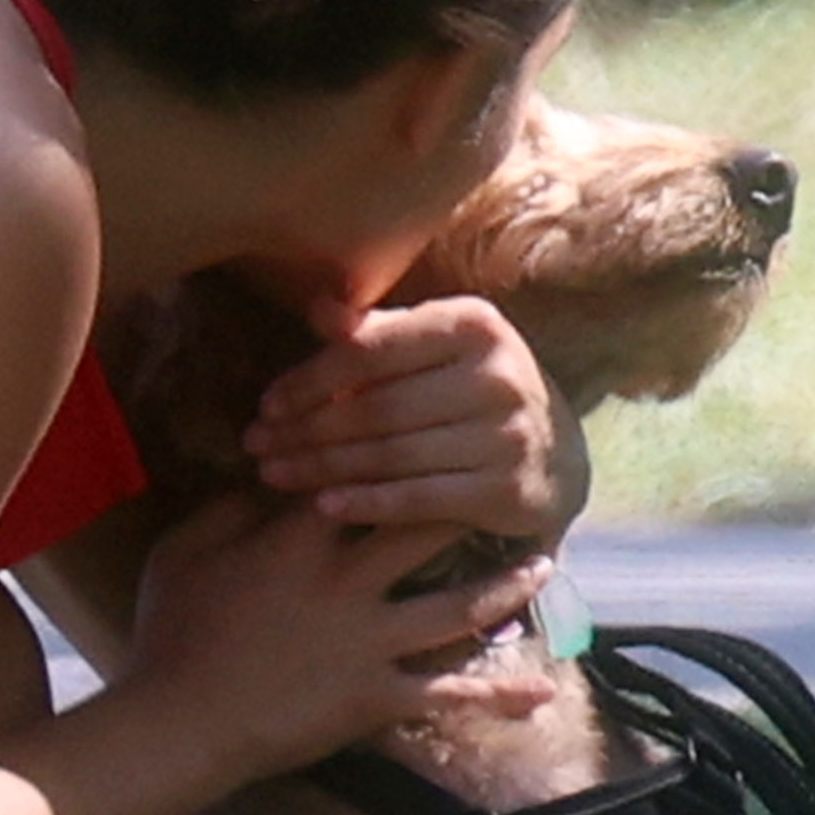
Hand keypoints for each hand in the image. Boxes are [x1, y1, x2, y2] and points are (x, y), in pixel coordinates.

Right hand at [112, 492, 546, 793]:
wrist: (178, 723)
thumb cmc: (172, 633)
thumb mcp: (184, 551)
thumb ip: (228, 507)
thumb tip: (264, 474)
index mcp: (301, 539)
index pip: (363, 477)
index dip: (396, 451)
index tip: (431, 429)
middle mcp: (350, 582)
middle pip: (427, 529)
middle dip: (472, 500)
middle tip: (513, 477)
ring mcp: (371, 642)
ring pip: (457, 608)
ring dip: (506, 588)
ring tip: (545, 565)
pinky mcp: (378, 697)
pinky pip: (450, 697)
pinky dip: (497, 696)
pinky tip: (543, 692)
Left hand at [244, 298, 562, 538]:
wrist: (556, 453)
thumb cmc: (473, 389)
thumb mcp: (437, 347)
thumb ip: (378, 331)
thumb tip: (319, 308)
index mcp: (473, 324)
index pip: (372, 351)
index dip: (311, 378)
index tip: (267, 404)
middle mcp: (497, 374)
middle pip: (377, 408)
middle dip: (307, 429)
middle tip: (258, 447)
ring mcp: (506, 435)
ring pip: (392, 455)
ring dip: (324, 468)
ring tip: (276, 475)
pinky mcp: (507, 489)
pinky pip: (419, 499)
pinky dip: (367, 503)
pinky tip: (324, 506)